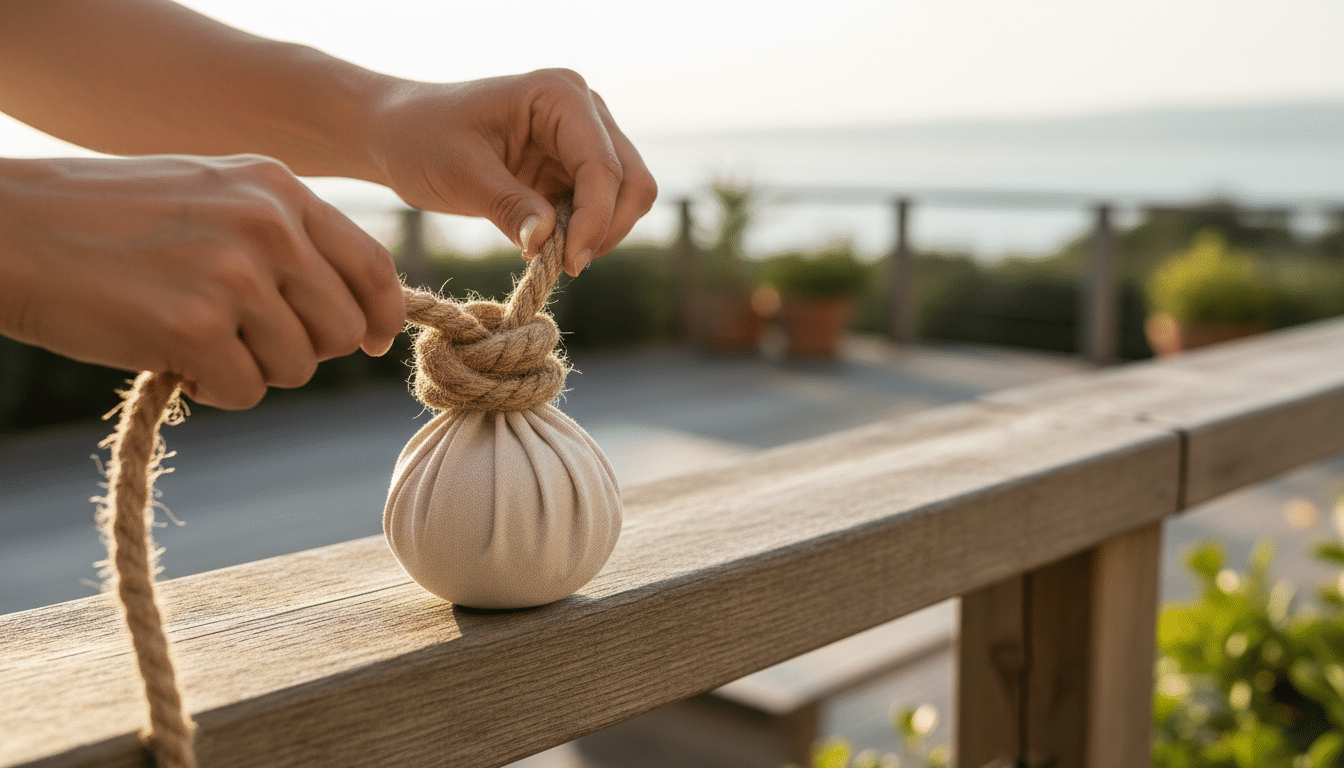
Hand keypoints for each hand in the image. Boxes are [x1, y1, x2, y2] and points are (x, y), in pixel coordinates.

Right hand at [0, 154, 403, 409]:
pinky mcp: (196, 328)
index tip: (374, 340)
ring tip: (196, 339)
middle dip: (305, 350)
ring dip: (253, 370)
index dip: (382, 314)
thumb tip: (357, 309)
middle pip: (344, 329)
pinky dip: (213, 389)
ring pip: (298, 367)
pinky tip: (172, 358)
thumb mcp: (213, 194)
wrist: (8, 229)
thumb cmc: (107, 220)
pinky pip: (248, 392)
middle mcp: (269, 225)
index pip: (372, 265)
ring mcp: (235, 275)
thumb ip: (284, 235)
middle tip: (247, 342)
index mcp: (279, 189)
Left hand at [367, 69, 657, 275]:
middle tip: (564, 266)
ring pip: (628, 198)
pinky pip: (603, 209)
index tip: (569, 264)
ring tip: (551, 256)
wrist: (400, 134)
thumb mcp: (460, 173)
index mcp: (559, 95)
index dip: (595, 220)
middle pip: (632, 181)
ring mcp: (585, 139)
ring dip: (599, 234)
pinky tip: (547, 246)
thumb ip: (509, 206)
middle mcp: (584, 111)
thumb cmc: (421, 139)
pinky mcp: (575, 168)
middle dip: (605, 229)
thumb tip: (549, 242)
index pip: (602, 166)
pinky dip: (586, 234)